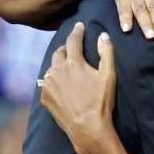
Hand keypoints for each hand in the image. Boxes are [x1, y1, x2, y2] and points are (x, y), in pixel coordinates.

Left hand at [40, 22, 117, 153]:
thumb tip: (103, 35)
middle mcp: (57, 71)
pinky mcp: (44, 97)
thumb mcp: (109, 76)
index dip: (77, 32)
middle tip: (73, 49)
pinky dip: (55, 81)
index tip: (79, 26)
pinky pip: (48, 83)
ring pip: (52, 68)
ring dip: (59, 66)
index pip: (73, 41)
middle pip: (59, 53)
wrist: (87, 128)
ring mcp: (48, 84)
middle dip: (66, 49)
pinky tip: (63, 87)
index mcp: (73, 63)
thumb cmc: (101, 102)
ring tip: (68, 70)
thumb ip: (106, 53)